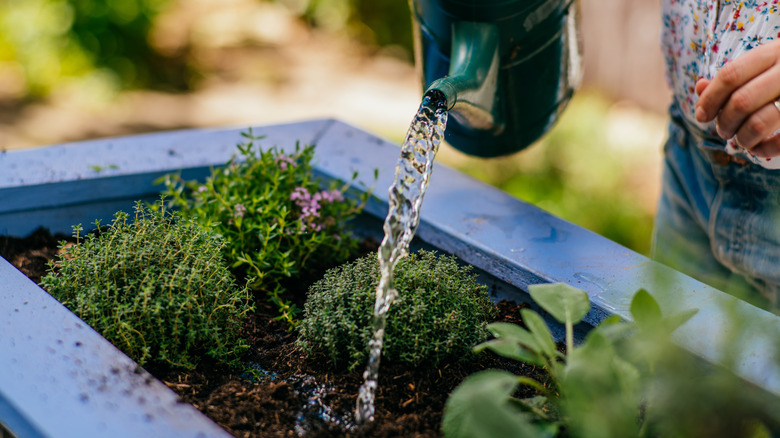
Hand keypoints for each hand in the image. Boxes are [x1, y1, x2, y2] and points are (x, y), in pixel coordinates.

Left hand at [694, 40, 779, 157]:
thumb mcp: (764, 65)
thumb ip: (733, 77)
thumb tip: (699, 87)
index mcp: (775, 52)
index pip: (731, 75)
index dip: (709, 99)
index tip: (701, 115)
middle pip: (741, 101)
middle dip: (724, 122)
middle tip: (723, 130)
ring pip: (759, 124)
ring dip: (741, 138)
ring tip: (740, 140)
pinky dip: (763, 149)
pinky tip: (758, 148)